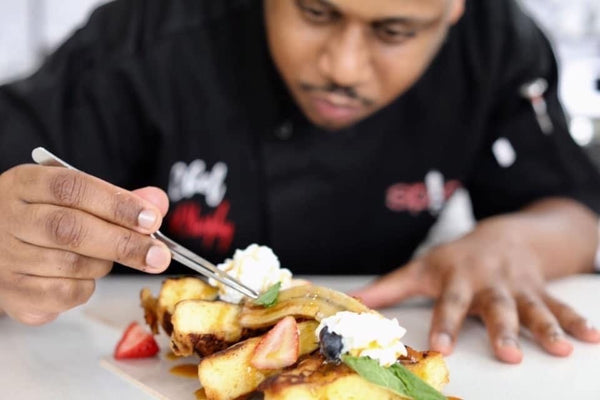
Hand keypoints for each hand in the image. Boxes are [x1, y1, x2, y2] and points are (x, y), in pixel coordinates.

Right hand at [0, 164, 171, 324]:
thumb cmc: (45, 217)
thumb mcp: (74, 196)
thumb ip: (117, 198)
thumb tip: (156, 202)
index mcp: (25, 184)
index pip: (72, 188)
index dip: (116, 204)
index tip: (151, 219)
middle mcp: (9, 219)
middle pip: (70, 230)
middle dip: (123, 243)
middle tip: (160, 254)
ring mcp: (6, 259)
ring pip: (72, 265)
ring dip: (104, 264)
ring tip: (106, 256)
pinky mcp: (12, 294)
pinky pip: (64, 294)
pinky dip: (87, 287)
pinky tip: (82, 276)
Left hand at [352, 217, 599, 363]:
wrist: (502, 233)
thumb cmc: (455, 258)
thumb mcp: (420, 268)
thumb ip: (388, 288)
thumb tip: (353, 302)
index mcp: (456, 279)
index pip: (448, 304)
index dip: (444, 324)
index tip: (441, 347)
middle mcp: (488, 282)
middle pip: (495, 307)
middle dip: (502, 329)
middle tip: (508, 354)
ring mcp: (517, 285)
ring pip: (531, 307)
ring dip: (546, 326)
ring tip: (561, 348)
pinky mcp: (539, 289)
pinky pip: (559, 304)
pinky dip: (576, 320)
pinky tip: (592, 338)